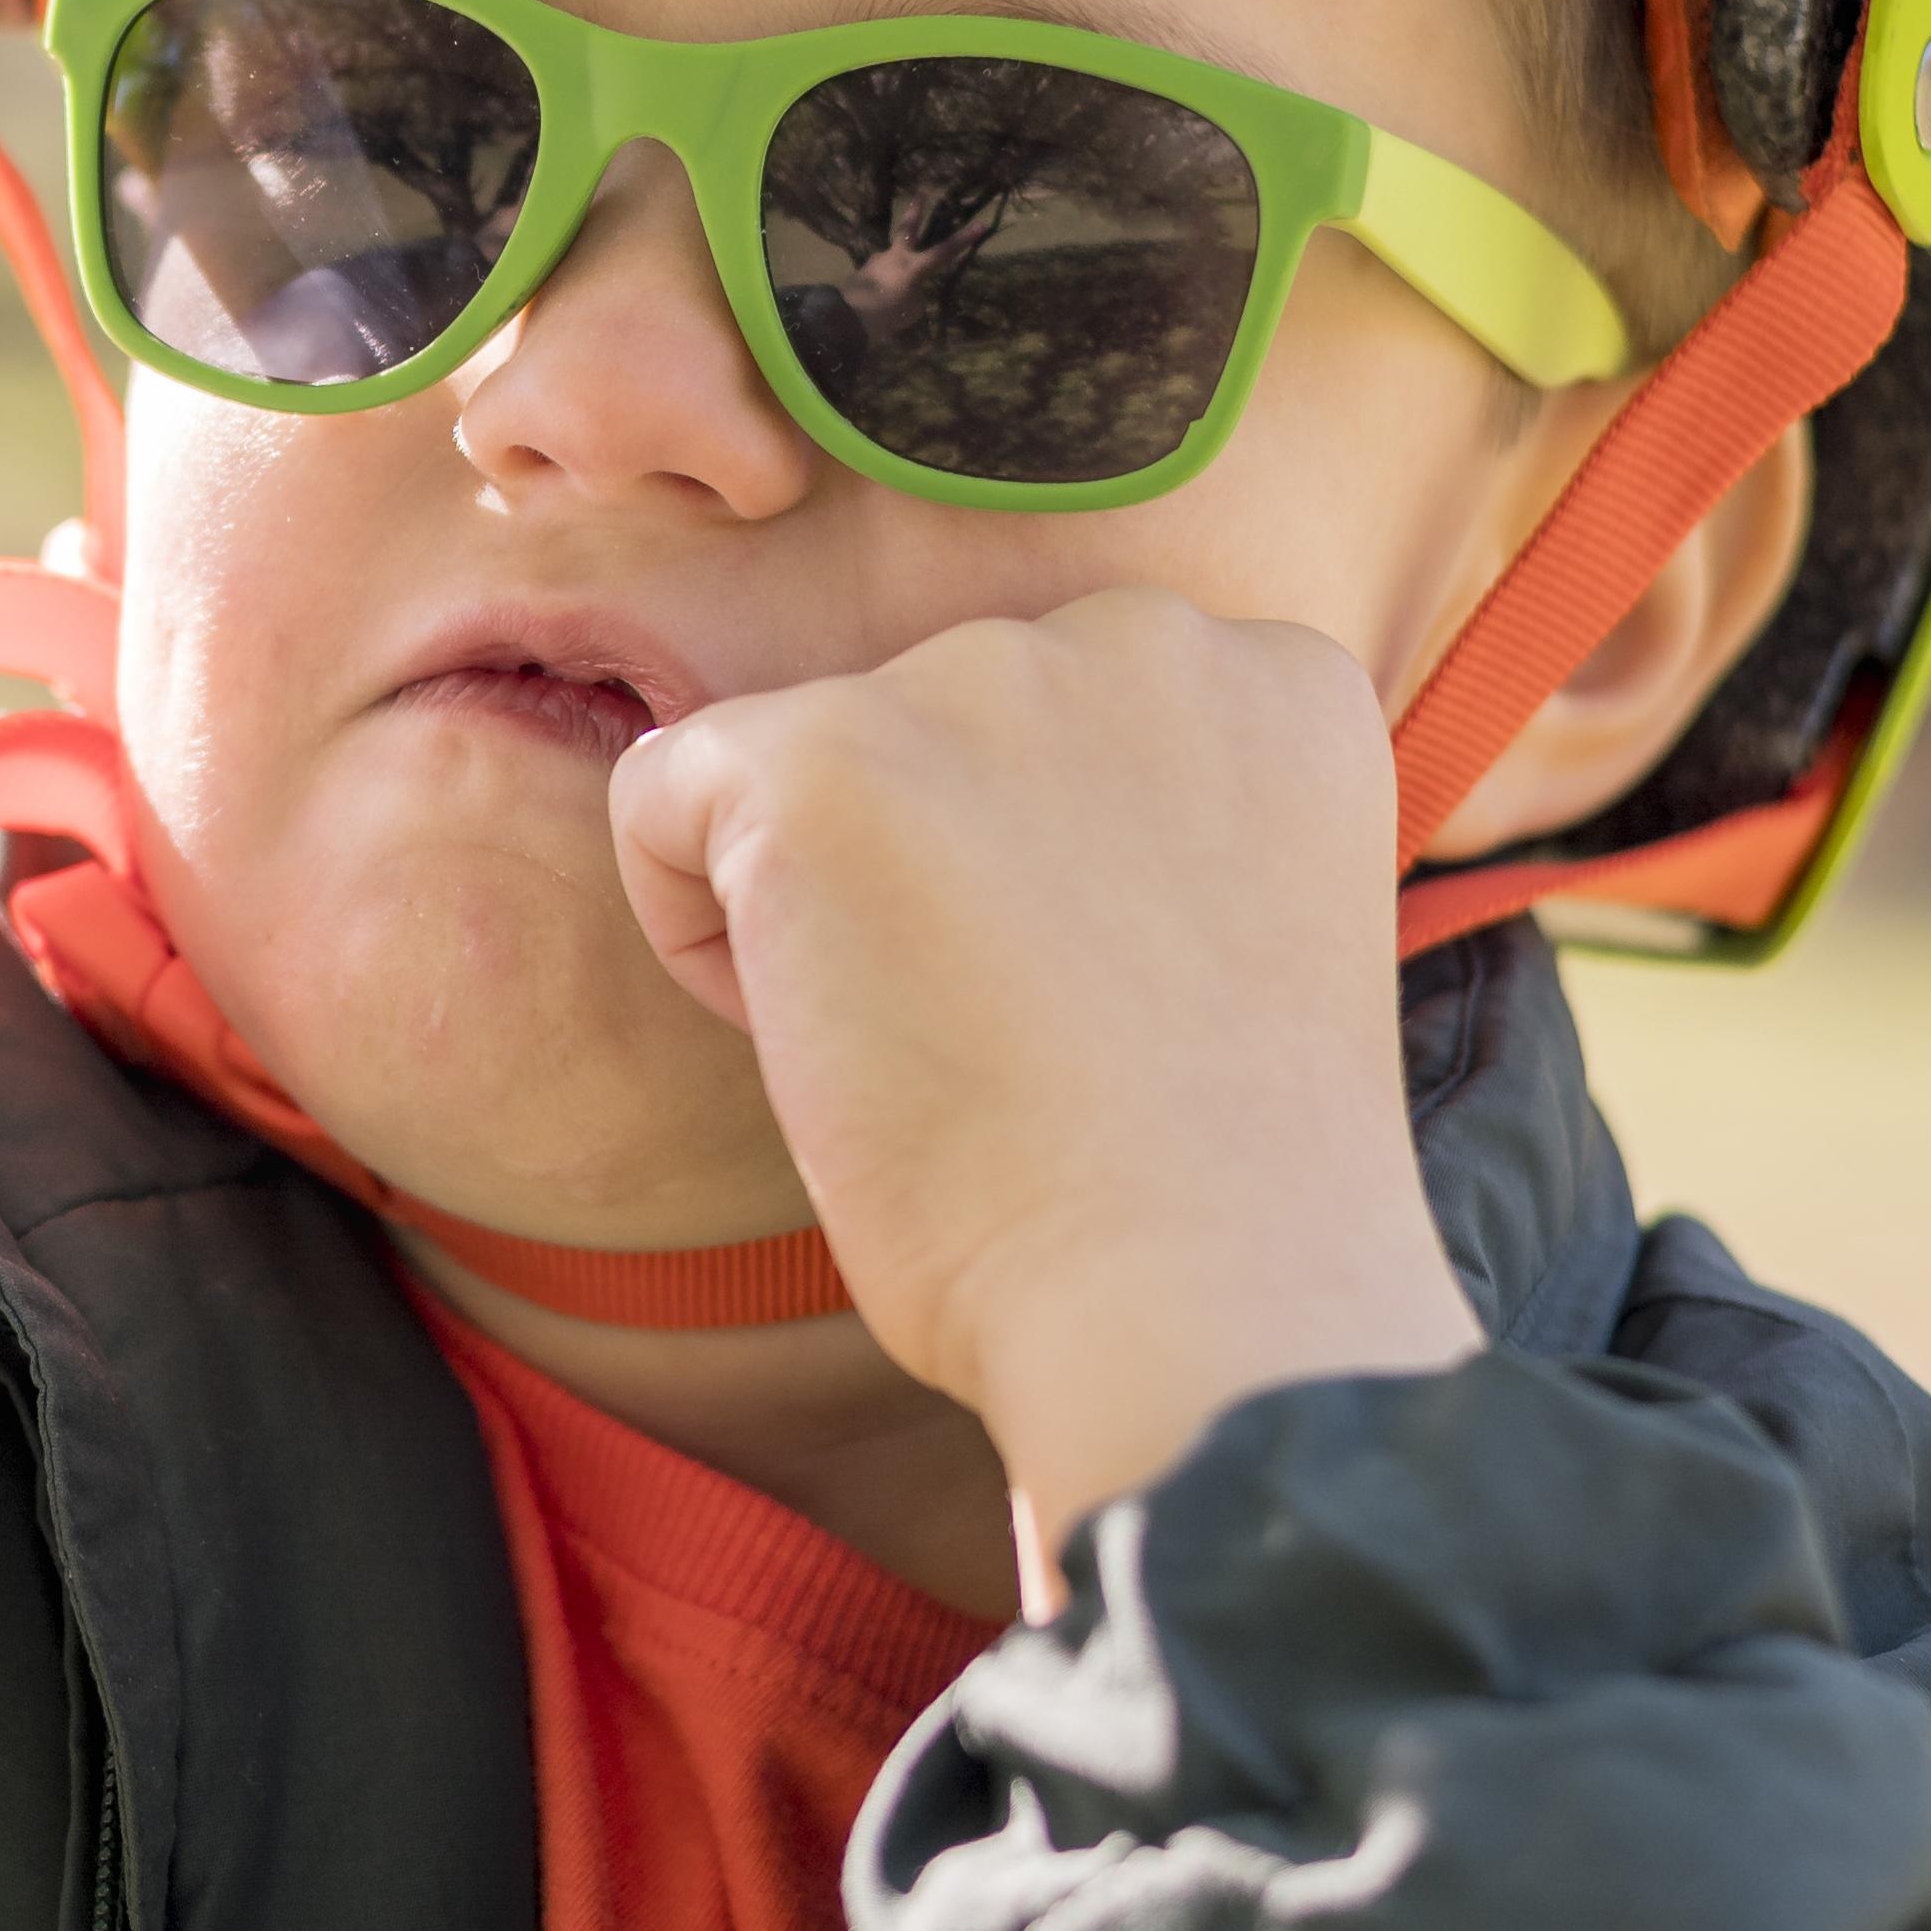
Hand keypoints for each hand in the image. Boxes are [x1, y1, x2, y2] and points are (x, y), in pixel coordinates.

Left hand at [603, 587, 1481, 1571]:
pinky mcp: (826, 759)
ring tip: (935, 1056)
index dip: (1041, 886)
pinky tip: (817, 1042)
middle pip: (928, 729)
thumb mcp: (1233, 937)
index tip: (1095, 1011)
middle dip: (924, 875)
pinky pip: (661, 791)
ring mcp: (978, 682)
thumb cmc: (1211, 1194)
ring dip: (818, 908)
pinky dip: (691, 930)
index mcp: (1269, 678)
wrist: (1202, 1297)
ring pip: (797, 761)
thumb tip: (958, 829)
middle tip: (1008, 1048)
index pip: (1066, 722)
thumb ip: (1140, 829)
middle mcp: (1138, 633)